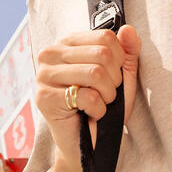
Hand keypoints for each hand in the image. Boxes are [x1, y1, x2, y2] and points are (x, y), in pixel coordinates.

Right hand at [35, 25, 140, 160]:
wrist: (91, 142)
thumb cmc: (105, 105)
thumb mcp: (122, 74)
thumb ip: (128, 50)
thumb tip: (128, 29)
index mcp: (68, 42)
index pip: (105, 36)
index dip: (120, 59)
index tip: (113, 75)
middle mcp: (51, 54)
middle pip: (102, 54)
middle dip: (114, 79)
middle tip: (106, 94)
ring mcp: (43, 75)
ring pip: (95, 73)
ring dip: (107, 94)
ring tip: (99, 103)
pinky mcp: (44, 98)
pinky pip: (87, 96)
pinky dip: (98, 109)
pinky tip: (90, 114)